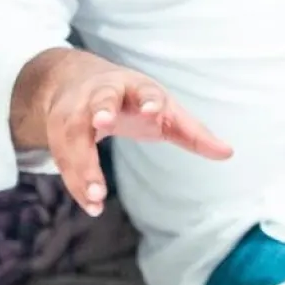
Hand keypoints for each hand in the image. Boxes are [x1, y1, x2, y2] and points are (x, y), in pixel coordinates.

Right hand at [10, 48, 232, 216]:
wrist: (73, 80)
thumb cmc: (130, 99)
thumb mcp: (163, 109)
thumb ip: (192, 132)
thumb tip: (228, 153)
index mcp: (132, 86)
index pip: (144, 89)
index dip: (150, 99)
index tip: (155, 110)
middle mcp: (99, 93)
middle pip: (99, 100)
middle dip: (100, 110)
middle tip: (101, 123)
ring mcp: (74, 110)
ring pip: (74, 136)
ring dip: (83, 166)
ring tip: (96, 197)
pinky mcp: (56, 130)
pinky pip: (63, 158)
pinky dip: (76, 182)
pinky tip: (91, 204)